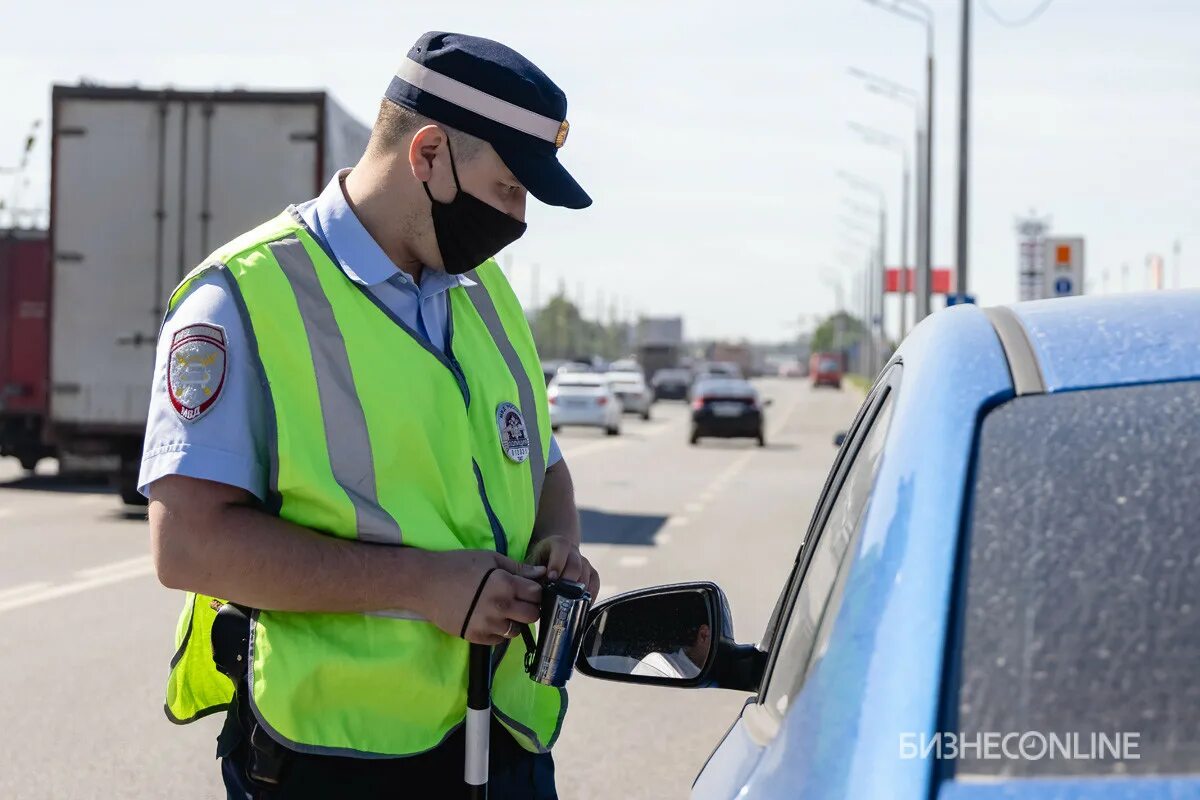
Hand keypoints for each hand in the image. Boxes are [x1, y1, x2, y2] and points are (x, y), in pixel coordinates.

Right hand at [417, 550, 545, 644]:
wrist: (425, 584)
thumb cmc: (457, 565)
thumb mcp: (489, 559)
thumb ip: (517, 568)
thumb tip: (542, 573)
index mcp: (505, 585)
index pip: (537, 594)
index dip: (535, 590)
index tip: (527, 588)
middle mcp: (500, 607)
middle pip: (533, 616)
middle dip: (529, 607)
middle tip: (518, 600)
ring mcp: (488, 625)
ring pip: (517, 631)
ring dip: (514, 621)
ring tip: (501, 610)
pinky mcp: (475, 637)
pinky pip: (499, 640)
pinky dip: (499, 631)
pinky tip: (489, 618)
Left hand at [526, 535, 599, 599]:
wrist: (549, 560)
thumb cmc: (537, 564)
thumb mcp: (531, 565)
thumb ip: (532, 575)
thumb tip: (536, 591)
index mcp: (557, 544)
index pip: (561, 547)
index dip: (557, 563)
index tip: (551, 578)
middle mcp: (573, 551)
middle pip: (575, 564)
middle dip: (568, 581)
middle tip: (560, 595)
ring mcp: (584, 561)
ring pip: (587, 574)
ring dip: (578, 590)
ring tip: (568, 604)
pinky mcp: (591, 573)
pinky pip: (595, 582)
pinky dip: (590, 594)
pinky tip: (581, 606)